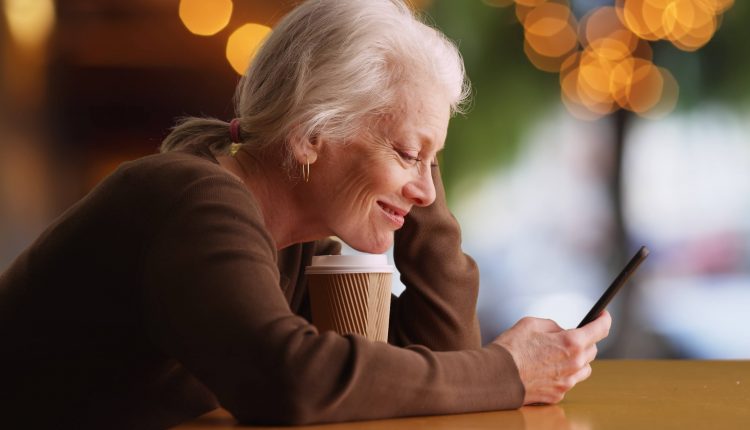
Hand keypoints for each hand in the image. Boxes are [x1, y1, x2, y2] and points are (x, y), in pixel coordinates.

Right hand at [493, 311, 610, 404]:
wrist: (497, 375)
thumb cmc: (511, 349)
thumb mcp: (531, 323)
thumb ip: (553, 326)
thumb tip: (560, 331)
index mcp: (570, 343)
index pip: (600, 329)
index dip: (604, 319)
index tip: (603, 316)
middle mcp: (574, 364)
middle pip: (593, 350)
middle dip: (585, 341)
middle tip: (571, 336)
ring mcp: (567, 382)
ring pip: (584, 369)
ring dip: (578, 360)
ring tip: (559, 355)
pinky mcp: (558, 394)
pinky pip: (569, 382)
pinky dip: (564, 374)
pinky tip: (548, 369)